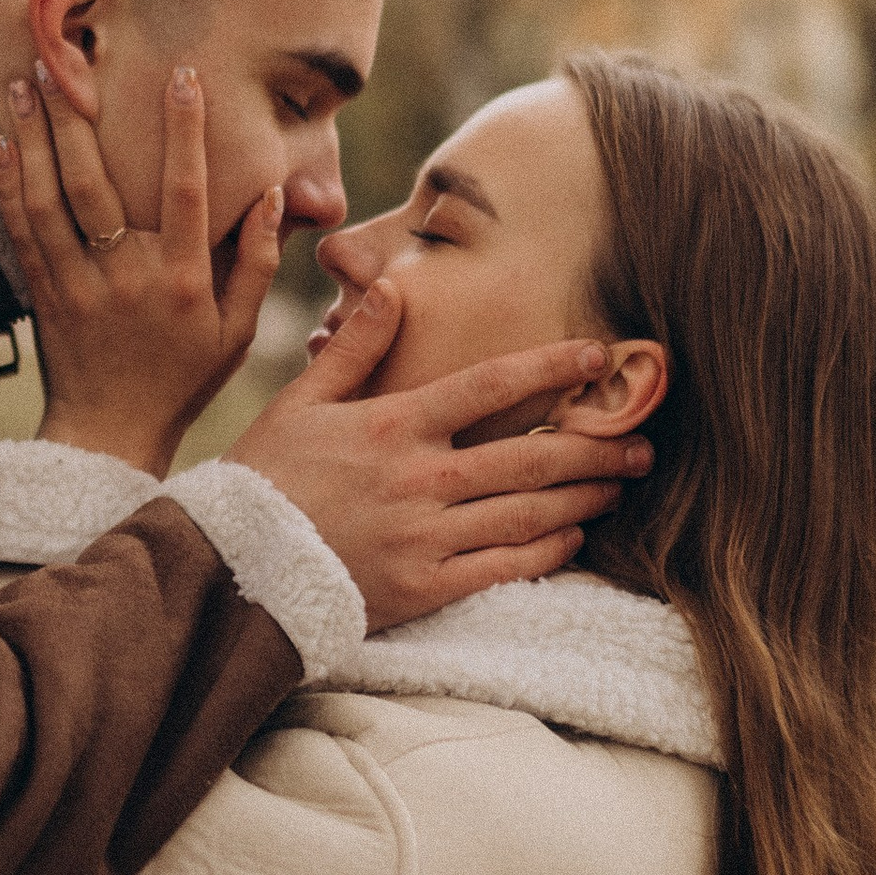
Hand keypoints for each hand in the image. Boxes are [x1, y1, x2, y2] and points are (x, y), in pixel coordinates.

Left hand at [0, 60, 284, 475]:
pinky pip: (19, 231)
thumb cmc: (183, 379)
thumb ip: (258, 262)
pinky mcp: (42, 295)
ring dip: (34, 137)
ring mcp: (77, 287)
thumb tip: (271, 194)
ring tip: (22, 80)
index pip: (187, 194)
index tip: (181, 75)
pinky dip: (6, 184)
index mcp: (182, 282)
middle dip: (79, 118)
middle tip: (64, 58)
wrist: (111, 434)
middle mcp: (126, 279)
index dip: (185, 133)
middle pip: (97, 186)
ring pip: (48, 201)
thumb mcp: (237, 331)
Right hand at [228, 279, 653, 629]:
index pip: (490, 386)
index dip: (551, 366)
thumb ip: (355, 348)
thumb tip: (390, 287)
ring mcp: (428, 537)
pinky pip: (506, 567)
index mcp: (394, 426)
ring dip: (585, 496)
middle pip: (531, 455)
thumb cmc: (264, 479)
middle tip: (643, 441)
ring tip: (621, 485)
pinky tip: (573, 536)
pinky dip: (548, 550)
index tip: (599, 354)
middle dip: (595, 446)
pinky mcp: (426, 587)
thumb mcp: (299, 402)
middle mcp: (421, 479)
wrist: (233, 567)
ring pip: (530, 512)